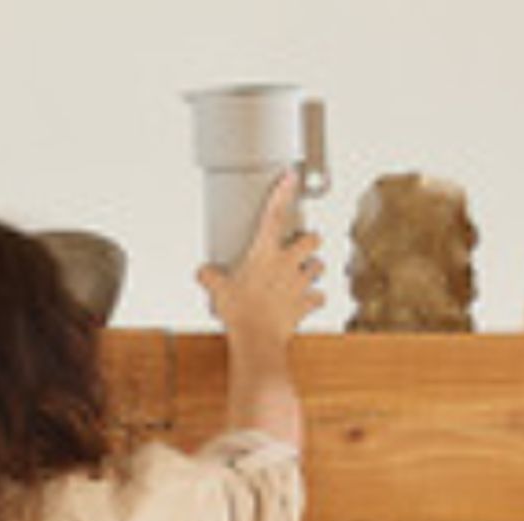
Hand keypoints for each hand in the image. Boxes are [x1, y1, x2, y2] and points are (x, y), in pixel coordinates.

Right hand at [198, 171, 324, 341]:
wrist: (257, 339)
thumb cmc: (239, 313)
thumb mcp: (218, 291)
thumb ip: (211, 277)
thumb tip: (203, 272)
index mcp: (265, 252)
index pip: (275, 214)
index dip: (283, 192)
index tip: (290, 176)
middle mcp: (287, 263)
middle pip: (312, 238)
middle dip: (311, 239)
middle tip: (302, 245)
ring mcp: (299, 283)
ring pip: (320, 266)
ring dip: (315, 267)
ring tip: (306, 272)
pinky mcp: (306, 305)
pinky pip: (319, 298)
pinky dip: (316, 299)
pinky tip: (310, 301)